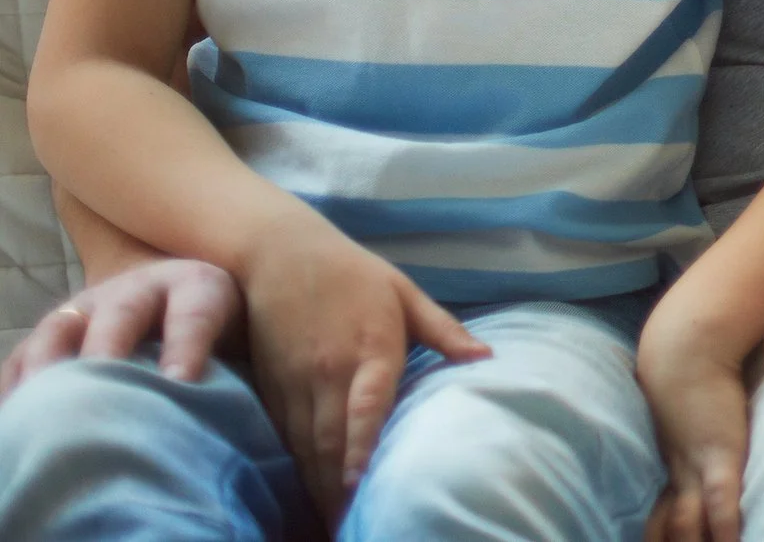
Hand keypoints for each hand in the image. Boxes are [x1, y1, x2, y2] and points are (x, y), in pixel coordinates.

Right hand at [0, 257, 239, 396]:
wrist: (182, 293)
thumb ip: (255, 368)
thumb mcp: (251, 338)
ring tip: (42, 406)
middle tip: (102, 385)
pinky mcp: (57, 331)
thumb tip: (289, 423)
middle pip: (121, 313)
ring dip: (49, 367)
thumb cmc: (228, 333)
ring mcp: (91, 306)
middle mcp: (141, 289)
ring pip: (62, 329)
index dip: (187, 343)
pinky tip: (14, 415)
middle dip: (110, 349)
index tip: (180, 381)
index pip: (197, 310)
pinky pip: (24, 356)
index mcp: (201, 288)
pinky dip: (16, 385)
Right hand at [238, 220, 489, 524]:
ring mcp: (296, 382)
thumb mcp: (405, 291)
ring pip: (305, 445)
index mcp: (371, 347)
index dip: (361, 444)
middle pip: (331, 439)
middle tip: (350, 526)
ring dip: (317, 486)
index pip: (367, 403)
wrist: (279, 252)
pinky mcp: (272, 387)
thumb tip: (486, 357)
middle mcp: (329, 370)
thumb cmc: (354, 273)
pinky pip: (286, 436)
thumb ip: (444, 330)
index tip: (360, 482)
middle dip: (339, 488)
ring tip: (332, 523)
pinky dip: (298, 467)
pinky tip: (311, 491)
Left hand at [638, 319, 751, 541]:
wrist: (688, 346)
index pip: (659, 518)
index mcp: (671, 465)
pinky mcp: (720, 453)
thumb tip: (699, 445)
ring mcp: (695, 465)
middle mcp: (677, 473)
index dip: (658, 537)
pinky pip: (720, 501)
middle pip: (667, 528)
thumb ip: (692, 435)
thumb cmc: (693, 373)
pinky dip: (723, 528)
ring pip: (687, 523)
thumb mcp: (689, 412)